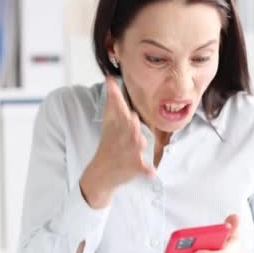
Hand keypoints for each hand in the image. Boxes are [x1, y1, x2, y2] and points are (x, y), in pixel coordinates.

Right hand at [80, 76, 154, 208]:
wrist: (100, 173)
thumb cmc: (108, 143)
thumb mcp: (108, 122)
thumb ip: (112, 101)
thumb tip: (110, 78)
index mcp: (117, 126)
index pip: (117, 109)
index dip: (115, 97)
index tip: (112, 82)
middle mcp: (123, 139)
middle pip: (128, 127)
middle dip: (130, 124)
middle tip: (131, 118)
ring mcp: (128, 154)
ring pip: (136, 146)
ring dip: (137, 144)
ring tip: (140, 141)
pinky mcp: (134, 168)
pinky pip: (143, 169)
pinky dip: (147, 171)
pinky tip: (152, 172)